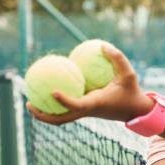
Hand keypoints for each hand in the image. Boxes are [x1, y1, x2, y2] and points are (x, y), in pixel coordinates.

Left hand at [26, 45, 154, 124]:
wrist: (135, 110)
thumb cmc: (131, 92)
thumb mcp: (129, 73)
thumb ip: (117, 58)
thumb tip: (102, 45)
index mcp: (96, 104)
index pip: (77, 105)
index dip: (65, 100)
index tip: (53, 92)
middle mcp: (87, 111)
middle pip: (61, 119)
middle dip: (42, 115)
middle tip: (28, 102)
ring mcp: (85, 113)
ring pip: (61, 118)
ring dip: (44, 113)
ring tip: (30, 100)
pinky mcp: (85, 111)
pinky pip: (66, 110)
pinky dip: (56, 104)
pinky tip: (49, 91)